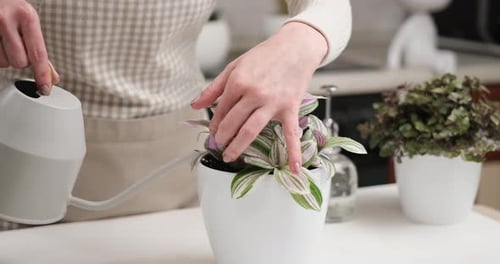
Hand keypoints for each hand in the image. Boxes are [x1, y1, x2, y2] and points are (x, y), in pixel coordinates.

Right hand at [0, 0, 58, 93]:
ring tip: (4, 40)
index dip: (42, 75)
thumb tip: (52, 76)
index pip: (38, 54)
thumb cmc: (11, 8)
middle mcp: (6, 20)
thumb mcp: (29, 21)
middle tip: (17, 46)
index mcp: (26, 17)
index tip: (45, 88)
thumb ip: (39, 49)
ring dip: (6, 57)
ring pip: (4, 62)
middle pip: (19, 62)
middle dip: (20, 59)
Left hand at [191, 22, 326, 173]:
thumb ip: (214, 87)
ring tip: (230, 156)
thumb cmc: (266, 55)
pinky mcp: (289, 108)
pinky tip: (293, 168)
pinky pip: (291, 134)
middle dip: (222, 138)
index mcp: (238, 82)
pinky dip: (293, 152)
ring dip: (238, 146)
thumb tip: (195, 105)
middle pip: (233, 123)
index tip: (213, 133)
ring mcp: (272, 103)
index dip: (215, 124)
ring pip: (251, 130)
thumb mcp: (235, 66)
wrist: (296, 47)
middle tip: (219, 147)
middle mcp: (254, 94)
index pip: (221, 110)